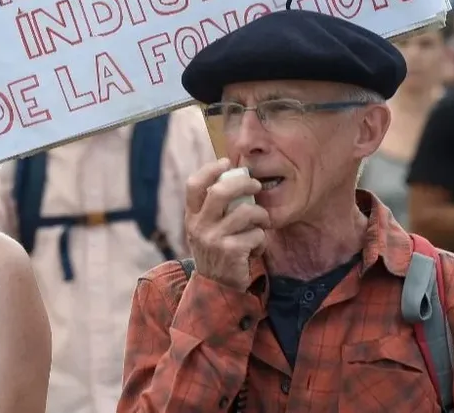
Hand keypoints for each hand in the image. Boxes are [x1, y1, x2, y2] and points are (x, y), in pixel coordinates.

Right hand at [185, 159, 270, 291]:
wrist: (215, 290)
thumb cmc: (217, 253)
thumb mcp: (206, 231)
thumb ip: (213, 209)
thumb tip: (233, 178)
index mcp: (192, 217)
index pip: (194, 185)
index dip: (210, 169)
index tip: (226, 162)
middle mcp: (199, 226)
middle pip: (221, 191)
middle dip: (244, 183)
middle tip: (256, 185)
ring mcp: (214, 239)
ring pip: (246, 212)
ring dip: (261, 215)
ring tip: (262, 222)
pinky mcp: (231, 252)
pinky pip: (256, 234)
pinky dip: (262, 240)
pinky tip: (256, 248)